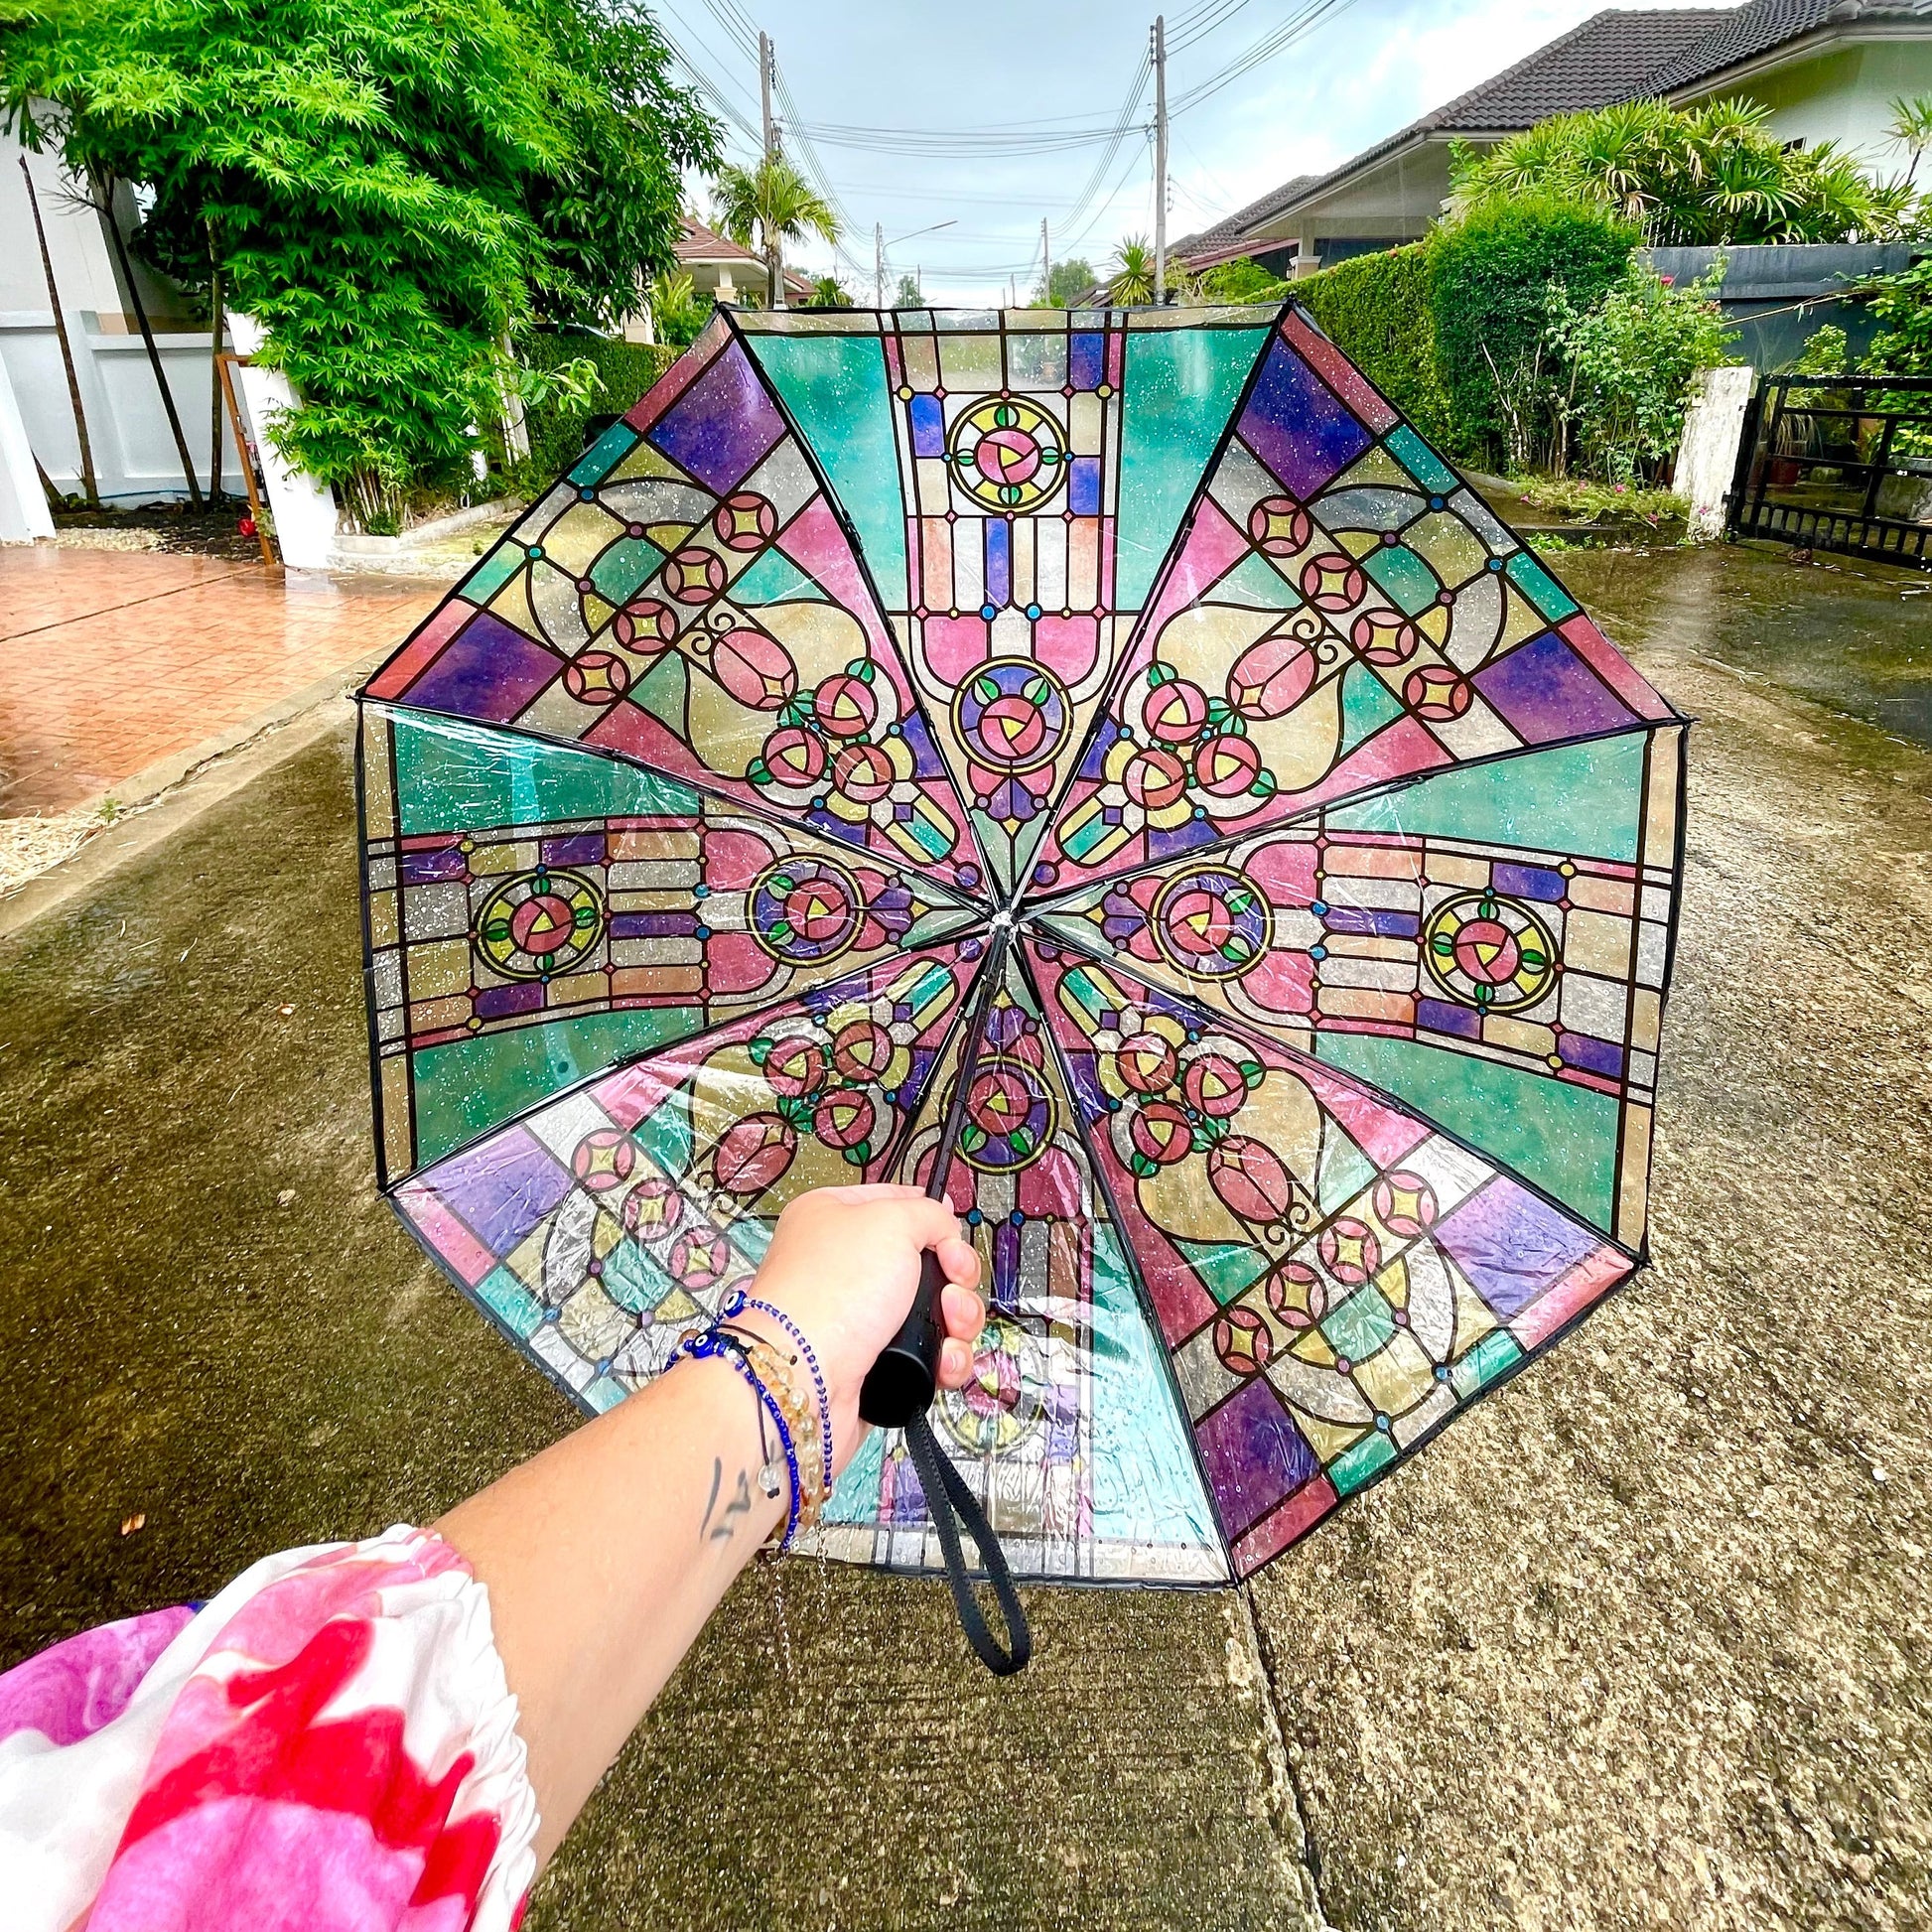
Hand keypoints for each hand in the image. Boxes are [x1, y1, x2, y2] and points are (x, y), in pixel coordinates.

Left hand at [740, 1185, 983, 1476]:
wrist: (807, 1378)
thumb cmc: (832, 1292)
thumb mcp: (889, 1222)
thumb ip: (927, 1212)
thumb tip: (944, 1226)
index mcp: (834, 1219)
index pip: (896, 1204)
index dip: (931, 1218)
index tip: (950, 1235)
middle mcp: (845, 1267)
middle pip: (926, 1262)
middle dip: (954, 1276)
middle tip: (952, 1284)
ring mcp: (861, 1318)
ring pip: (936, 1310)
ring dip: (958, 1318)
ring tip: (951, 1326)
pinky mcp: (878, 1362)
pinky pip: (930, 1353)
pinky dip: (947, 1357)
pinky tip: (945, 1359)